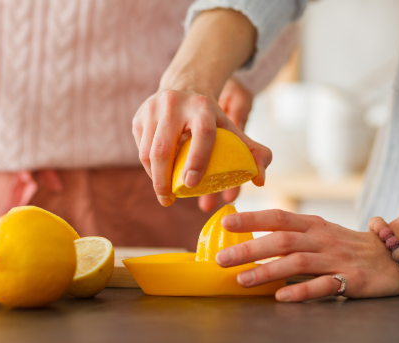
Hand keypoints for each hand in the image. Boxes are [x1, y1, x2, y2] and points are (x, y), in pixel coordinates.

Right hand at [132, 85, 269, 211]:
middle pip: (164, 148)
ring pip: (147, 152)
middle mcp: (174, 104)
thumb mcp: (234, 129)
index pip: (202, 134)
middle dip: (163, 180)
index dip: (197, 160)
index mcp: (203, 106)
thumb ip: (254, 153)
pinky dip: (148, 167)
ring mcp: (152, 109)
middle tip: (170, 200)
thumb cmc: (212, 118)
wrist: (185, 86)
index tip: (192, 185)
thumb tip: (259, 180)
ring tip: (164, 193)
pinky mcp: (138, 117)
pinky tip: (158, 175)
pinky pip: (141, 149)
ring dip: (154, 177)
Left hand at [215, 210, 398, 301]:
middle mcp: (322, 239)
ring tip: (243, 280)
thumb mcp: (318, 232)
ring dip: (268, 271)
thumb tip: (249, 240)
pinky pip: (324, 285)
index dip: (251, 218)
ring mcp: (336, 259)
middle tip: (222, 258)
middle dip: (250, 248)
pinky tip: (281, 296)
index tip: (225, 222)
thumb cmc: (346, 244)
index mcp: (312, 224)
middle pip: (282, 240)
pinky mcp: (351, 279)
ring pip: (298, 262)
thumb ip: (290, 234)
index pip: (278, 216)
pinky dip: (302, 291)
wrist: (395, 254)